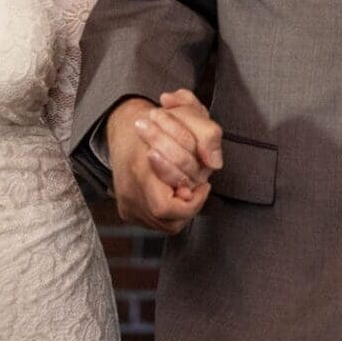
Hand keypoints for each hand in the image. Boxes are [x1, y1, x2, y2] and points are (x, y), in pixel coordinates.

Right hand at [106, 95, 220, 234]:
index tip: (203, 186)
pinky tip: (174, 194)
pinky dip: (169, 212)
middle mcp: (130, 190)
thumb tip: (215, 163)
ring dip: (181, 210)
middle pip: (167, 220)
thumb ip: (207, 134)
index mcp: (140, 167)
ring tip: (186, 190)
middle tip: (197, 189)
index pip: (165, 207)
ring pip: (163, 224)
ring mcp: (127, 202)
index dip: (191, 203)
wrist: (127, 127)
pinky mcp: (126, 210)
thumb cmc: (159, 122)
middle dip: (189, 206)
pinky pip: (153, 222)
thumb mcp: (189, 116)